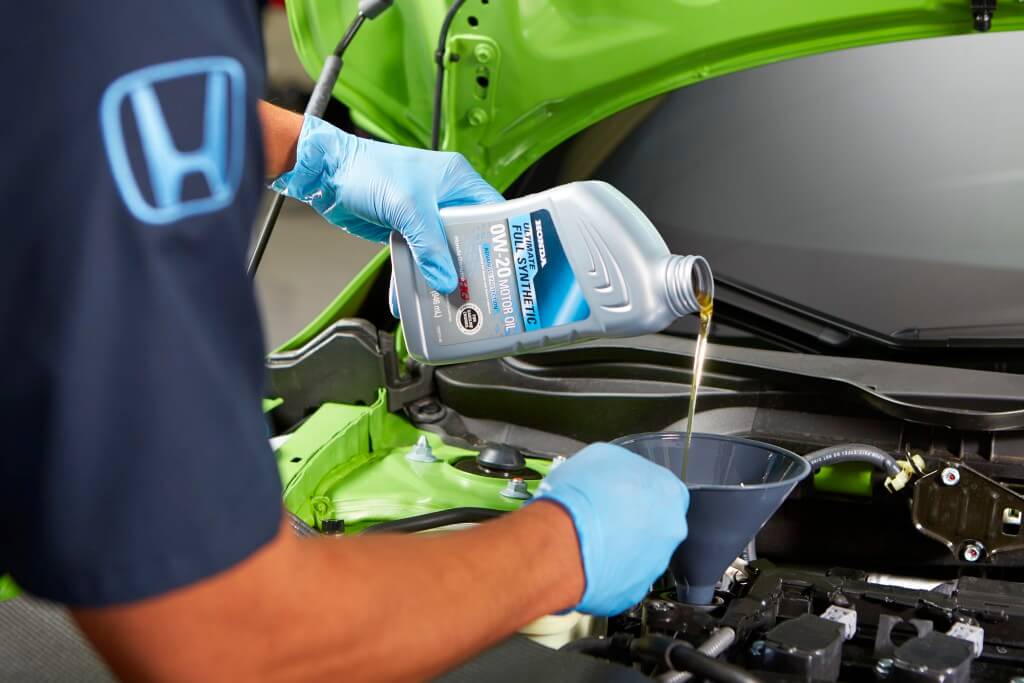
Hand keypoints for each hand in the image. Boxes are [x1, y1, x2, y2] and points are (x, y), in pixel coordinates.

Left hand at [270, 115, 502, 293]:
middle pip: (468, 238)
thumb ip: (429, 246)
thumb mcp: (407, 208)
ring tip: (448, 303)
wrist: (326, 174)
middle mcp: (444, 197)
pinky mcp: (404, 230)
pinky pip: (417, 258)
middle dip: (469, 266)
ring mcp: (424, 216)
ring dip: (440, 277)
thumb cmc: (367, 170)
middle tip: (478, 292)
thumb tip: (445, 280)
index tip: (506, 266)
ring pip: (441, 253)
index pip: (492, 211)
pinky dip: (414, 277)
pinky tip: (413, 298)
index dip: (500, 239)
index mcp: (457, 180)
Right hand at [534, 443, 688, 615]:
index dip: (637, 491)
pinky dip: (604, 573)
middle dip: (630, 521)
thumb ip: (621, 467)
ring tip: (587, 538)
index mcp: (670, 492)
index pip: (663, 490)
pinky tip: (584, 560)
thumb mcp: (601, 456)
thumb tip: (615, 472)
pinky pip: (619, 580)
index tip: (619, 493)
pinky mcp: (631, 593)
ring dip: (617, 547)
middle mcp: (670, 531)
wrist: (561, 541)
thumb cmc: (580, 498)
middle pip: (654, 525)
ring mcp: (653, 566)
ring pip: (637, 555)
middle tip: (601, 516)